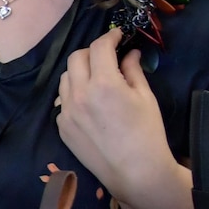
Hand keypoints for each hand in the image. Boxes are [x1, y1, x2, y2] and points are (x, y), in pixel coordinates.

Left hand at [55, 28, 176, 199]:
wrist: (134, 172)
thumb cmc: (147, 133)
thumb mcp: (144, 97)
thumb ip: (133, 70)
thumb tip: (128, 53)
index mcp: (104, 84)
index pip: (99, 47)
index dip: (109, 37)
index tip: (118, 36)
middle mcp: (79, 94)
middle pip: (76, 58)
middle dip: (92, 52)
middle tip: (107, 56)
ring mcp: (67, 112)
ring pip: (66, 78)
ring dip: (80, 72)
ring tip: (97, 78)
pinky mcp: (62, 127)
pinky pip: (63, 101)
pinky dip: (74, 94)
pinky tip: (90, 103)